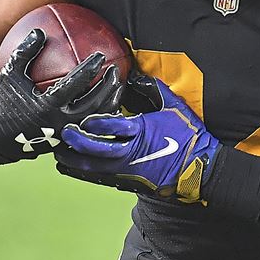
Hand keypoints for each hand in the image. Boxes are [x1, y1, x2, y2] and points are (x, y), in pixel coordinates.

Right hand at [0, 29, 123, 164]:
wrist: (0, 138)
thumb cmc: (4, 102)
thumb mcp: (9, 76)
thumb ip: (24, 53)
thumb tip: (39, 31)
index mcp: (46, 106)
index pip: (74, 85)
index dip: (89, 69)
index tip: (99, 55)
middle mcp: (61, 122)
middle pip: (93, 103)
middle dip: (107, 85)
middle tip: (115, 69)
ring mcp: (68, 134)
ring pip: (98, 117)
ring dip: (111, 100)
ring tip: (118, 83)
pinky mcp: (72, 141)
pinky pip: (95, 127)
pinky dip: (106, 113)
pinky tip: (111, 100)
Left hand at [55, 78, 219, 202]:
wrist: (199, 169)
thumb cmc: (189, 137)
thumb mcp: (175, 107)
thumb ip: (154, 89)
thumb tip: (136, 77)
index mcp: (140, 130)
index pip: (109, 124)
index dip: (93, 121)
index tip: (84, 118)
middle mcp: (130, 152)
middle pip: (95, 148)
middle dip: (76, 140)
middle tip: (64, 132)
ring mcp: (127, 169)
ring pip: (92, 166)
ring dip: (73, 159)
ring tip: (59, 151)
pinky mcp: (127, 182)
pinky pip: (98, 178)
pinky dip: (81, 173)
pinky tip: (69, 168)